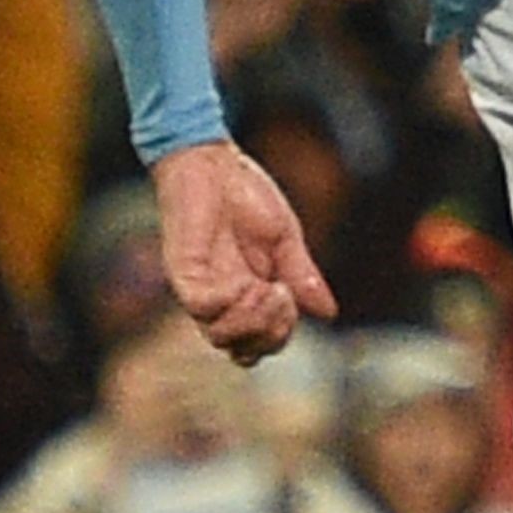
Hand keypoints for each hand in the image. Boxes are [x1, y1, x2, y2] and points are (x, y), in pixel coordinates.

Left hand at [154, 139, 333, 364]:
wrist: (213, 161)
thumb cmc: (245, 195)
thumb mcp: (285, 239)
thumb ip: (302, 276)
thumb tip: (329, 313)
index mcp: (247, 296)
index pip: (263, 341)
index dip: (282, 333)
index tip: (291, 295)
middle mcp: (222, 300)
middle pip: (242, 350)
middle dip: (271, 331)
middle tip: (281, 292)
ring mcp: (202, 288)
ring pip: (219, 337)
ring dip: (252, 319)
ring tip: (264, 287)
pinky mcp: (184, 271)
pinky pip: (201, 306)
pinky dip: (228, 301)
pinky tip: (243, 280)